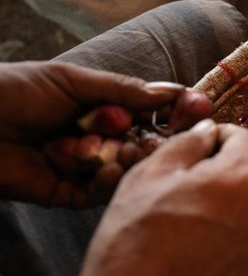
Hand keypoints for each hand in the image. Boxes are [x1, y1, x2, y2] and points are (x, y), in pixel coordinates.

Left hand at [0, 61, 185, 206]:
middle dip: (160, 140)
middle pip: (145, 144)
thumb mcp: (71, 81)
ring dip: (132, 159)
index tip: (200, 109)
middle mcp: (98, 139)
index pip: (149, 113)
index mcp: (101, 108)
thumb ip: (121, 90)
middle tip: (176, 138)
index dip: (174, 112)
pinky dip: (106, 181)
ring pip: (127, 170)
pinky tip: (107, 167)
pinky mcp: (68, 193)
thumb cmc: (13, 92)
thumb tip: (170, 94)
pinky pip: (99, 193)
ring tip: (130, 149)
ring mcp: (85, 167)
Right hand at [68, 120, 247, 275]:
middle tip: (197, 173)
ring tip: (199, 205)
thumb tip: (209, 130)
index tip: (198, 143)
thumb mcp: (147, 176)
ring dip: (242, 192)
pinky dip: (242, 221)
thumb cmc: (132, 241)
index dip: (221, 134)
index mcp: (242, 178)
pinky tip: (205, 234)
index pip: (247, 137)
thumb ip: (186, 144)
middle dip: (237, 161)